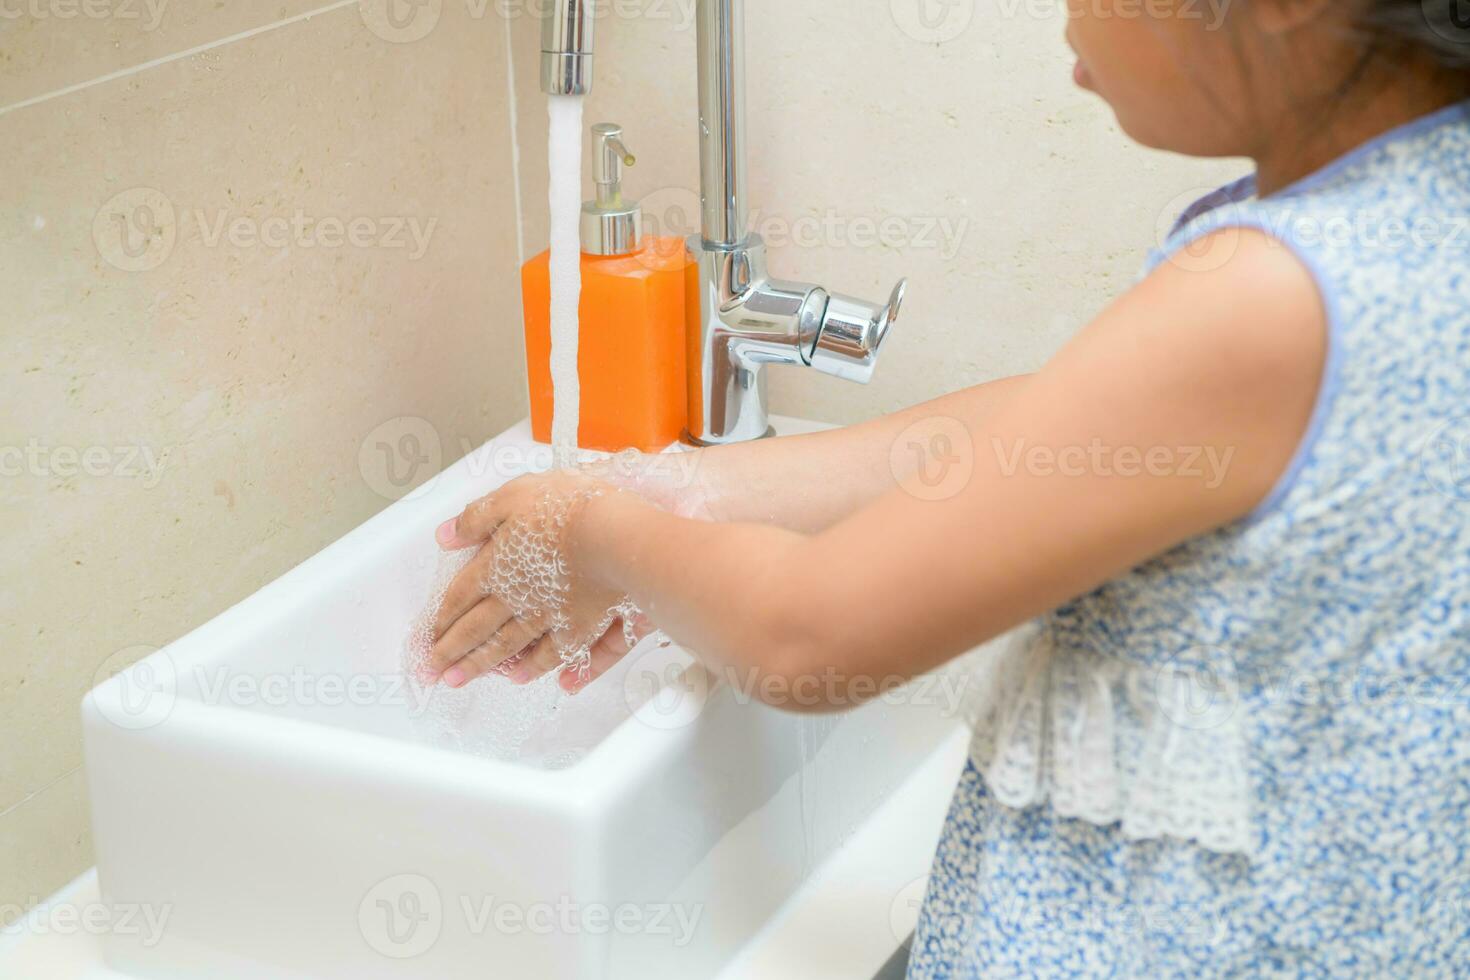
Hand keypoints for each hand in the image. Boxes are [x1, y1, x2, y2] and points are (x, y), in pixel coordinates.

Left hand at [424, 471, 650, 690]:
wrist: (617, 537)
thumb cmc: (570, 508)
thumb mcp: (513, 496)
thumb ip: (477, 518)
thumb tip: (445, 535)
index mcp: (497, 564)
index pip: (460, 596)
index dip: (441, 618)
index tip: (426, 638)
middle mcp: (516, 596)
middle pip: (475, 629)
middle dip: (449, 653)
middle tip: (430, 673)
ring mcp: (548, 616)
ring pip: (506, 646)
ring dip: (479, 665)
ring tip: (458, 681)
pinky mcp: (581, 626)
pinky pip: (553, 654)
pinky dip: (535, 668)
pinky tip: (523, 678)